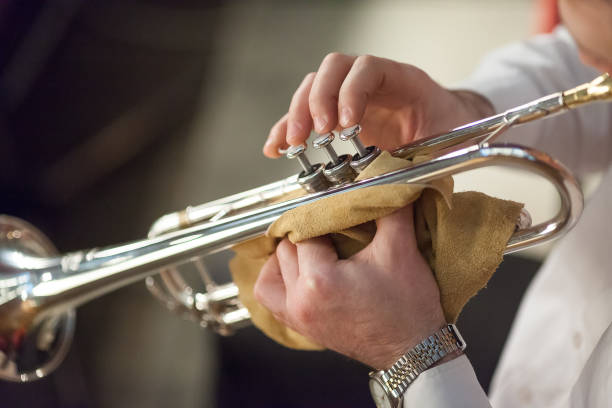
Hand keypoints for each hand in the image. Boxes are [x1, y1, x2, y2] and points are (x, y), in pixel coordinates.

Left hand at [253, 205, 447, 368]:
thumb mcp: (401, 250)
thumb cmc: (408, 310)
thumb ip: (388, 208)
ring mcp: (297, 318)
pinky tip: (298, 270)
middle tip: (331, 227)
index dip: (322, 216)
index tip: (336, 209)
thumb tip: (384, 181)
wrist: (414, 352)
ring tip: (313, 248)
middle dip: (308, 234)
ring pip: (272, 272)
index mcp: (318, 281)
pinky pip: (271, 297)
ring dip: (288, 255)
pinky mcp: (301, 327)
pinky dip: (279, 279)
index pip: (305, 230)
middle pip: (286, 249)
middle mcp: (299, 301)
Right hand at [263, 53, 492, 157]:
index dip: (351, 92)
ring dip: (297, 114)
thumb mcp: (445, 142)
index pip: (366, 69)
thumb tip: (392, 182)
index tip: (347, 125)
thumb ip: (420, 157)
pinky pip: (306, 115)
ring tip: (292, 144)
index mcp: (401, 79)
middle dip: (318, 101)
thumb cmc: (452, 131)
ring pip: (313, 88)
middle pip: (331, 71)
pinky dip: (287, 128)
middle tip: (317, 134)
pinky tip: (275, 147)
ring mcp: (350, 95)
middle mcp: (370, 82)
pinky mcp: (337, 115)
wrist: (453, 128)